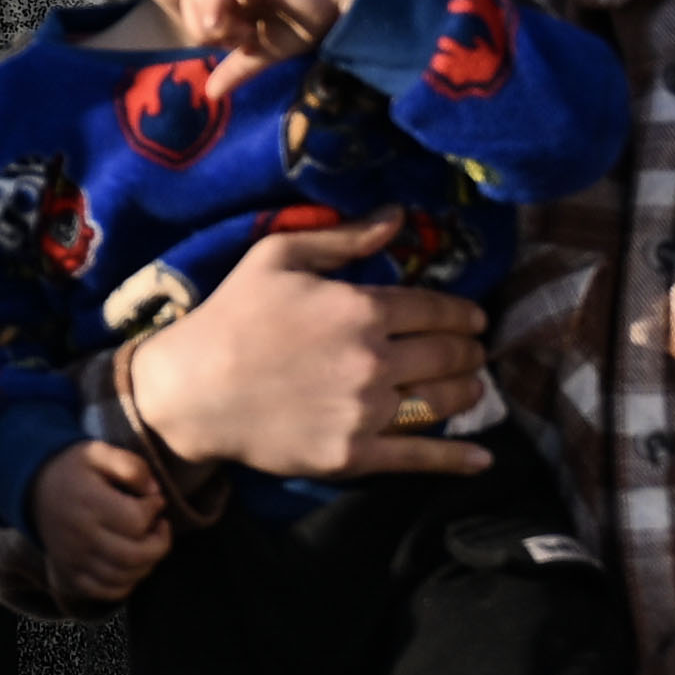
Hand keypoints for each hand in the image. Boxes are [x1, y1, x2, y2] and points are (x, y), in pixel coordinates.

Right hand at [30, 439, 180, 605]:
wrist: (33, 489)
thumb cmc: (74, 469)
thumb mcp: (99, 452)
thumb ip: (131, 467)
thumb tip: (155, 491)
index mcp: (88, 504)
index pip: (136, 520)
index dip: (155, 510)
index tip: (155, 500)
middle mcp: (80, 537)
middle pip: (134, 555)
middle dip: (160, 542)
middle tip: (160, 526)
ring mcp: (74, 560)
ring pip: (124, 578)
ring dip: (148, 563)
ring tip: (148, 543)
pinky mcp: (70, 576)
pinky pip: (107, 592)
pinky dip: (127, 583)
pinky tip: (131, 564)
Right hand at [129, 242, 500, 485]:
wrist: (192, 392)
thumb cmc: (232, 316)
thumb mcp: (279, 256)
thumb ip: (344, 236)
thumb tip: (399, 216)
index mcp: (362, 309)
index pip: (436, 309)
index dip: (463, 313)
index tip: (474, 318)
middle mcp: (374, 360)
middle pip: (448, 355)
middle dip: (470, 351)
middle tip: (475, 352)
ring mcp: (366, 412)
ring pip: (442, 402)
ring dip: (467, 392)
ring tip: (472, 388)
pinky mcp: (354, 456)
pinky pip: (419, 456)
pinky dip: (457, 459)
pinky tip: (482, 459)